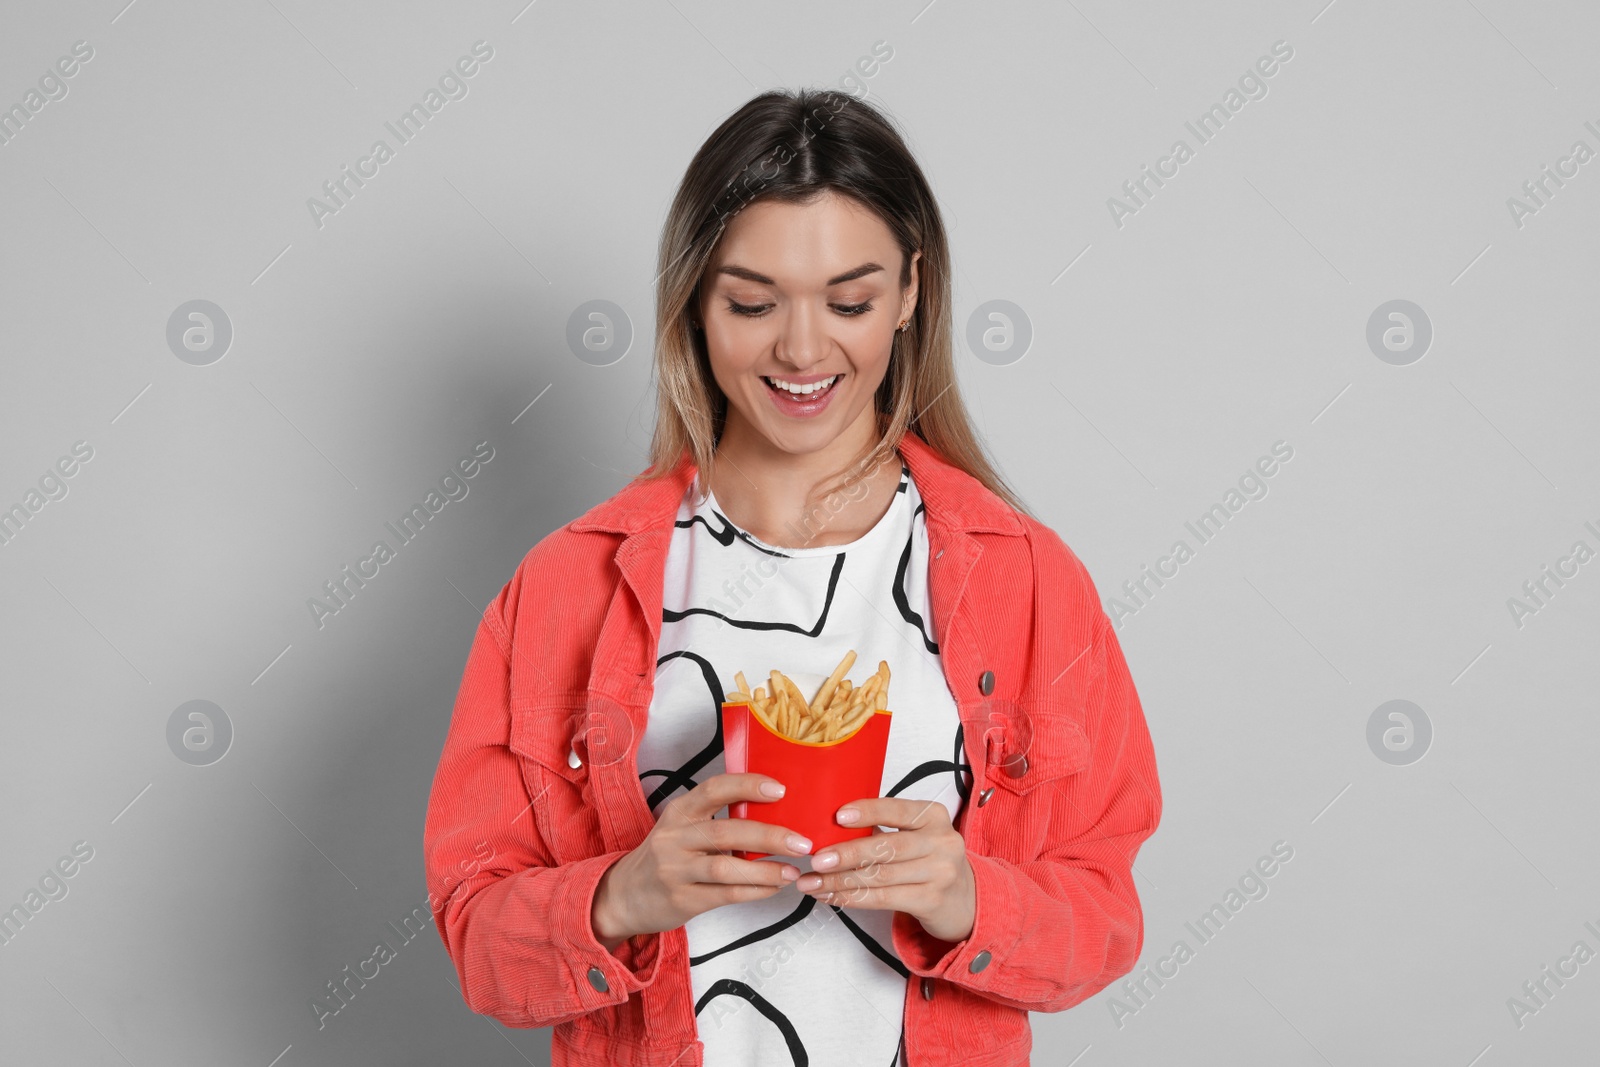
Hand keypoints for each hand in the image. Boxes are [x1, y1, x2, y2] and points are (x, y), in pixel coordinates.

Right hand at [591, 773, 813, 948]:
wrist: (624, 895)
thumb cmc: (667, 857)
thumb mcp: (682, 827)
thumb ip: (717, 818)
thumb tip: (774, 812)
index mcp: (679, 811)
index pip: (714, 789)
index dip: (747, 786)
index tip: (780, 789)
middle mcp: (675, 838)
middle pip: (727, 831)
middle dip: (770, 836)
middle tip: (801, 842)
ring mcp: (676, 870)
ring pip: (727, 867)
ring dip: (766, 869)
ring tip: (792, 871)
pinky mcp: (682, 899)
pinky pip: (726, 894)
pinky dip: (755, 890)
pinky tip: (774, 887)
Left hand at [794, 797, 975, 943]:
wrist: (964, 899)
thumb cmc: (928, 860)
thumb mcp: (916, 835)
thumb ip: (883, 828)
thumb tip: (829, 827)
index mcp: (934, 815)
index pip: (896, 809)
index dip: (867, 812)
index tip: (838, 815)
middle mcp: (942, 841)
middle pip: (886, 847)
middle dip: (846, 853)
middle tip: (816, 859)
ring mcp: (940, 873)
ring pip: (880, 876)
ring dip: (840, 880)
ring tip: (813, 883)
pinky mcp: (932, 901)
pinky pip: (883, 899)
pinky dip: (852, 898)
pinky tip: (831, 896)